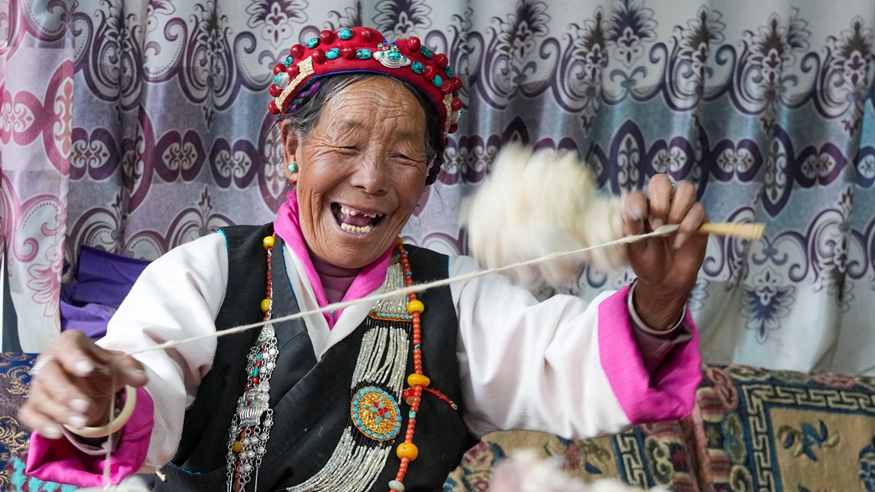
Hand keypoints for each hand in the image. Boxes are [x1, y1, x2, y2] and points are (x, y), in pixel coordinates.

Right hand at [19, 330, 146, 438]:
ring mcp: (39, 384)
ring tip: (82, 423)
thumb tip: (141, 379)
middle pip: (48, 374)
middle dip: (65, 392)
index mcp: (70, 344)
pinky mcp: (35, 404)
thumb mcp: (119, 365)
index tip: (88, 369)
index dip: (75, 357)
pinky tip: (58, 433)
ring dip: (60, 412)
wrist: (91, 383)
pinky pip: (30, 414)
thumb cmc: (102, 367)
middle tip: (85, 407)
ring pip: (40, 397)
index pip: (67, 345)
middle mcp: (50, 361)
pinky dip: (41, 424)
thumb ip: (130, 368)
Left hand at [622, 175, 707, 329]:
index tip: (639, 219)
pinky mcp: (699, 220)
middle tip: (657, 224)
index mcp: (642, 207)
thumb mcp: (632, 246)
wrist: (664, 280)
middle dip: (660, 201)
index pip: (639, 193)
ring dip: (677, 209)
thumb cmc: (646, 260)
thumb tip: (631, 211)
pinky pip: (699, 210)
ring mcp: (682, 209)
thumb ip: (630, 227)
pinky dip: (689, 226)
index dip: (638, 202)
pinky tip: (679, 242)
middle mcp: (662, 203)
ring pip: (686, 189)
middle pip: (663, 181)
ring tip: (670, 231)